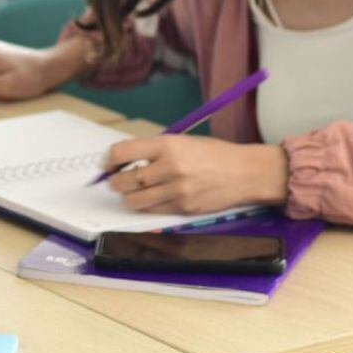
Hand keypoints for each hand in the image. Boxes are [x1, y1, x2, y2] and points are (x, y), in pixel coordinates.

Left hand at [102, 135, 288, 213]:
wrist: (246, 173)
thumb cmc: (214, 154)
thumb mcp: (183, 141)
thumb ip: (154, 149)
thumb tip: (124, 160)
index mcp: (168, 145)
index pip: (122, 153)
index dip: (108, 160)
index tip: (107, 164)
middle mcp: (170, 167)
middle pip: (123, 180)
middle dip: (114, 181)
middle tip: (115, 179)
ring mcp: (177, 191)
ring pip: (134, 200)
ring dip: (127, 196)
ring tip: (131, 191)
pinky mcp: (183, 209)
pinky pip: (152, 210)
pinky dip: (145, 205)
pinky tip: (149, 198)